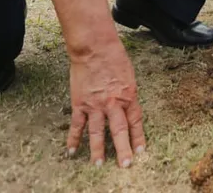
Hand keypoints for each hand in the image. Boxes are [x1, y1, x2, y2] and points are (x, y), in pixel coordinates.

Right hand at [66, 39, 145, 166]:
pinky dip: (74, 139)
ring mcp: (96, 105)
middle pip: (119, 131)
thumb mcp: (129, 76)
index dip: (138, 138)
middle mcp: (114, 104)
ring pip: (97, 133)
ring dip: (98, 150)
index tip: (140, 152)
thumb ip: (127, 93)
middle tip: (125, 165)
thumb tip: (127, 106)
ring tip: (98, 165)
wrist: (94, 48)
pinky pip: (77, 125)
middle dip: (123, 149)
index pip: (135, 122)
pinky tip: (72, 151)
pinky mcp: (80, 103)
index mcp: (129, 96)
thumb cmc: (114, 57)